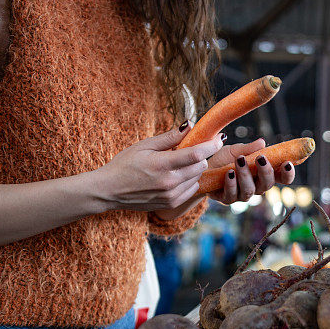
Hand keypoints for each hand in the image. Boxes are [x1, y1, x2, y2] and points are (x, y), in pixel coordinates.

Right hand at [92, 125, 221, 211]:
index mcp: (161, 164)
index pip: (195, 154)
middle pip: (200, 165)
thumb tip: (190, 124)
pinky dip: (189, 180)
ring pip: (197, 177)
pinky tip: (176, 176)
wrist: (110, 191)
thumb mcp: (144, 145)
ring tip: (178, 163)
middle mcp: (169, 182)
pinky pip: (192, 189)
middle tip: (191, 149)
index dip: (211, 145)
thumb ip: (169, 137)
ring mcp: (171, 195)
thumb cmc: (125, 164)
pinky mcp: (172, 204)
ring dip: (194, 168)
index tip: (219, 137)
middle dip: (200, 155)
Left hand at [207, 139, 295, 203]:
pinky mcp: (227, 199)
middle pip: (267, 185)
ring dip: (246, 175)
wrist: (202, 168)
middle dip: (266, 172)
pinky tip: (229, 173)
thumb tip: (262, 142)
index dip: (287, 174)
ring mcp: (242, 195)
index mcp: (263, 174)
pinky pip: (232, 195)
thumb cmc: (223, 160)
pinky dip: (231, 183)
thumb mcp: (236, 150)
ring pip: (250, 190)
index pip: (281, 178)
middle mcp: (256, 187)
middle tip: (261, 158)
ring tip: (240, 160)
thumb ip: (249, 149)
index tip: (287, 164)